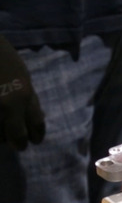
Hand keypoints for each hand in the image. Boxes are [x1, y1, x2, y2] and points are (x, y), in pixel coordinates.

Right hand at [0, 35, 44, 149]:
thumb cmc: (2, 58)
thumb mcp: (23, 76)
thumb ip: (30, 99)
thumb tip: (38, 118)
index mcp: (24, 95)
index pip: (37, 125)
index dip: (37, 136)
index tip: (35, 140)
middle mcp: (7, 105)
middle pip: (18, 137)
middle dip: (19, 143)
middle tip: (18, 145)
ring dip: (1, 137)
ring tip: (2, 131)